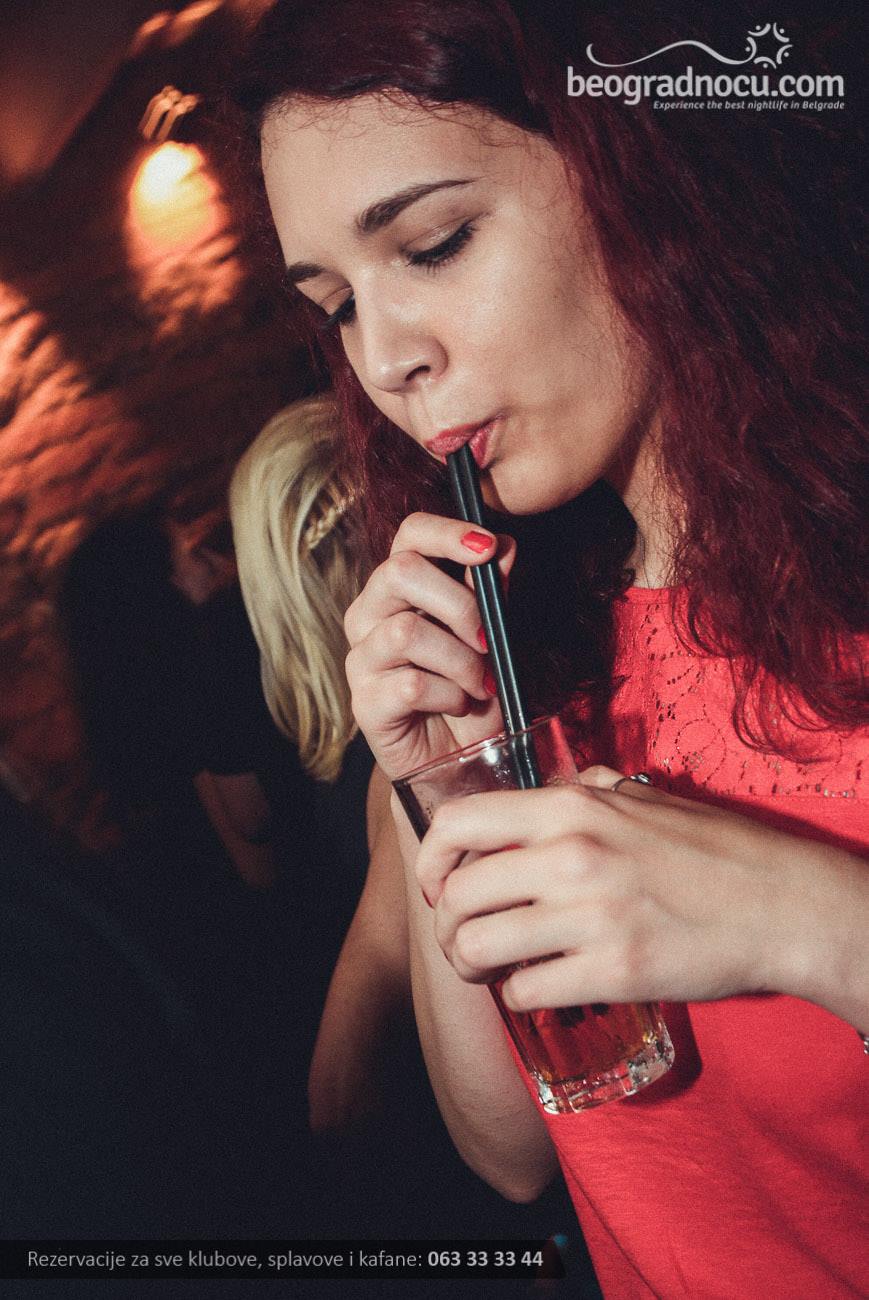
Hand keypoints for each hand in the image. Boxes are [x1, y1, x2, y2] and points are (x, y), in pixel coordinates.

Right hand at [344, 512, 514, 779]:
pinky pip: (410, 685)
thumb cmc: (472, 691)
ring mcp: (362, 659)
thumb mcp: (494, 636)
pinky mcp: (364, 703)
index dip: (447, 533)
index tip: (488, 548)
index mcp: (400, 589)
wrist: (459, 760)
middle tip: (489, 640)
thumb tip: (501, 546)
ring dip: (460, 660)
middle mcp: (370, 615)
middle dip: (460, 604)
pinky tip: (459, 706)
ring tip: (479, 684)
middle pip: (400, 572)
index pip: (409, 535)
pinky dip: (450, 696)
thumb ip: (492, 591)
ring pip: (407, 632)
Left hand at [414, 766, 857, 1013]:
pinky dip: (518, 996)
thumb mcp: (641, 797)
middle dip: (445, 925)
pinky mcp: (613, 972)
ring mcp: (589, 916)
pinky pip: (525, 991)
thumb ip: (583, 791)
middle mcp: (570, 854)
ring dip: (470, 964)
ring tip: (488, 967)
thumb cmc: (713, 848)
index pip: (457, 823)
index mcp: (571, 806)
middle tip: (463, 939)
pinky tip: (538, 987)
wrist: (782, 902)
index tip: (439, 883)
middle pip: (456, 894)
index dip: (431, 860)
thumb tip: (542, 792)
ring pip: (476, 947)